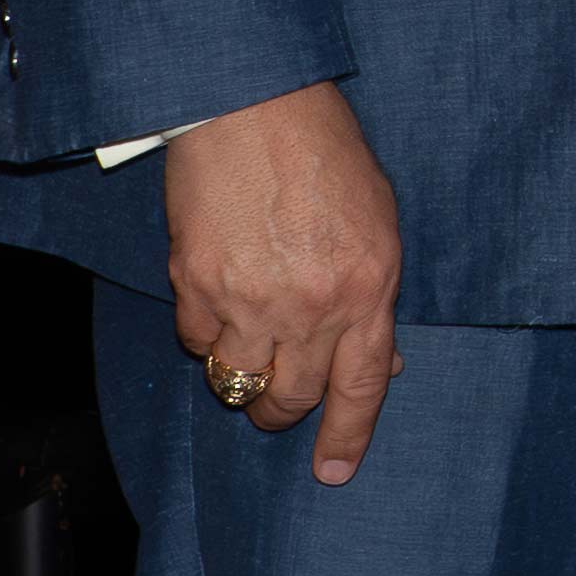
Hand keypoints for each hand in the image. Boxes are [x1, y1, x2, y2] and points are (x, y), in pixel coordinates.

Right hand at [163, 80, 404, 483]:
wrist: (256, 102)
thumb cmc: (325, 151)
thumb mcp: (378, 218)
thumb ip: (372, 292)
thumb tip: (378, 359)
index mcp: (370, 284)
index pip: (363, 386)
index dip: (347, 437)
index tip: (334, 473)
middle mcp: (314, 304)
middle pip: (292, 398)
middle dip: (284, 407)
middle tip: (281, 388)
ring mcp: (252, 300)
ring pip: (238, 382)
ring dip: (241, 369)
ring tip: (248, 326)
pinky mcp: (197, 287)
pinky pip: (198, 342)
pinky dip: (206, 330)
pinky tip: (219, 287)